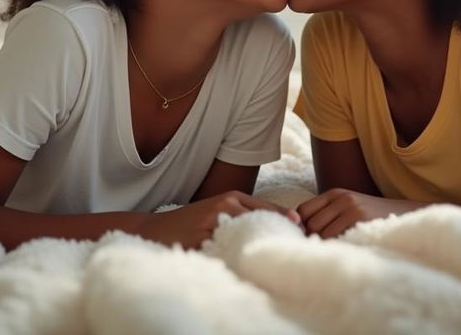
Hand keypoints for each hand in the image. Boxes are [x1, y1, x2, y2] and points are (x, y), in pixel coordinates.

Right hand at [139, 191, 300, 248]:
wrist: (156, 229)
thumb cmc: (192, 222)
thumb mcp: (220, 211)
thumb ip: (245, 214)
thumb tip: (281, 226)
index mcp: (233, 197)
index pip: (269, 208)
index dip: (287, 221)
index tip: (304, 233)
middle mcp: (226, 204)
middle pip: (264, 218)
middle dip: (281, 232)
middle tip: (297, 247)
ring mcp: (214, 220)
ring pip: (249, 232)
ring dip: (264, 245)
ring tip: (280, 257)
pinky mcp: (203, 237)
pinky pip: (228, 249)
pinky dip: (240, 256)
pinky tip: (250, 265)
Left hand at [297, 189, 425, 238]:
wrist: (401, 214)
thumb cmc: (370, 216)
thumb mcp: (347, 207)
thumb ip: (326, 214)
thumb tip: (300, 232)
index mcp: (334, 194)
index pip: (302, 210)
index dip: (301, 226)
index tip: (310, 238)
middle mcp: (341, 198)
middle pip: (311, 224)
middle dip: (313, 238)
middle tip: (323, 247)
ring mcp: (351, 208)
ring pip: (322, 233)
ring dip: (326, 244)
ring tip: (336, 248)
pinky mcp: (360, 220)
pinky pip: (337, 238)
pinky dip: (338, 246)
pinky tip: (346, 247)